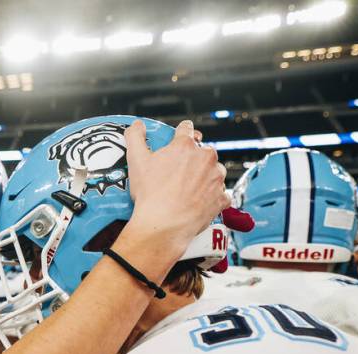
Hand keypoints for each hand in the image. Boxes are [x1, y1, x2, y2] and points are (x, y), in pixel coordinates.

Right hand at [122, 120, 229, 254]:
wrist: (163, 225)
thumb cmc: (150, 194)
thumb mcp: (136, 161)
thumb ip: (135, 137)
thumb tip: (137, 125)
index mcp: (185, 146)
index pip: (186, 129)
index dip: (181, 133)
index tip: (179, 138)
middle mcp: (206, 157)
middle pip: (203, 150)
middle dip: (194, 158)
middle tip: (180, 172)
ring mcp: (217, 178)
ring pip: (215, 171)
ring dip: (206, 176)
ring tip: (189, 189)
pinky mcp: (222, 198)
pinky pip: (221, 194)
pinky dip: (213, 196)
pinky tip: (200, 202)